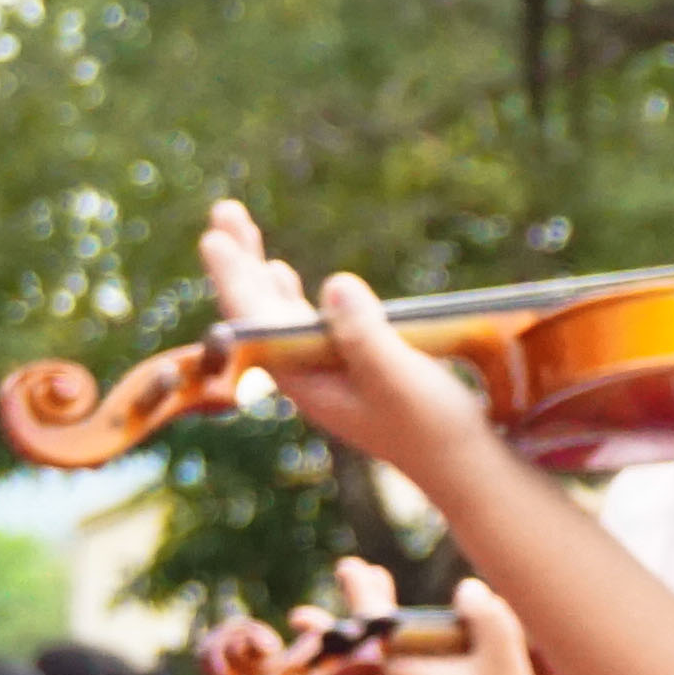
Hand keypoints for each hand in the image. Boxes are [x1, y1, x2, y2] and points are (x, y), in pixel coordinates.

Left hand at [199, 202, 487, 472]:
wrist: (458, 463)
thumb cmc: (430, 426)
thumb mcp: (399, 379)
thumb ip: (365, 334)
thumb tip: (337, 282)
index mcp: (302, 377)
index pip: (256, 319)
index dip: (235, 275)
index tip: (216, 237)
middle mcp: (302, 371)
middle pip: (256, 309)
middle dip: (239, 261)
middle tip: (224, 211)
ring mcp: (321, 368)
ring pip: (275, 311)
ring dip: (256, 269)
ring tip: (239, 229)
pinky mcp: (346, 365)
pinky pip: (301, 322)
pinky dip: (285, 293)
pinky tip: (280, 274)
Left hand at [337, 562, 541, 674]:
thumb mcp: (505, 656)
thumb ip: (485, 615)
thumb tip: (466, 591)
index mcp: (400, 674)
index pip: (373, 622)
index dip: (362, 590)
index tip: (351, 566)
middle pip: (371, 641)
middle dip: (366, 604)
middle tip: (357, 572)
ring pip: (390, 665)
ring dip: (393, 634)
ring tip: (391, 606)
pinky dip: (409, 662)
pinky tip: (426, 652)